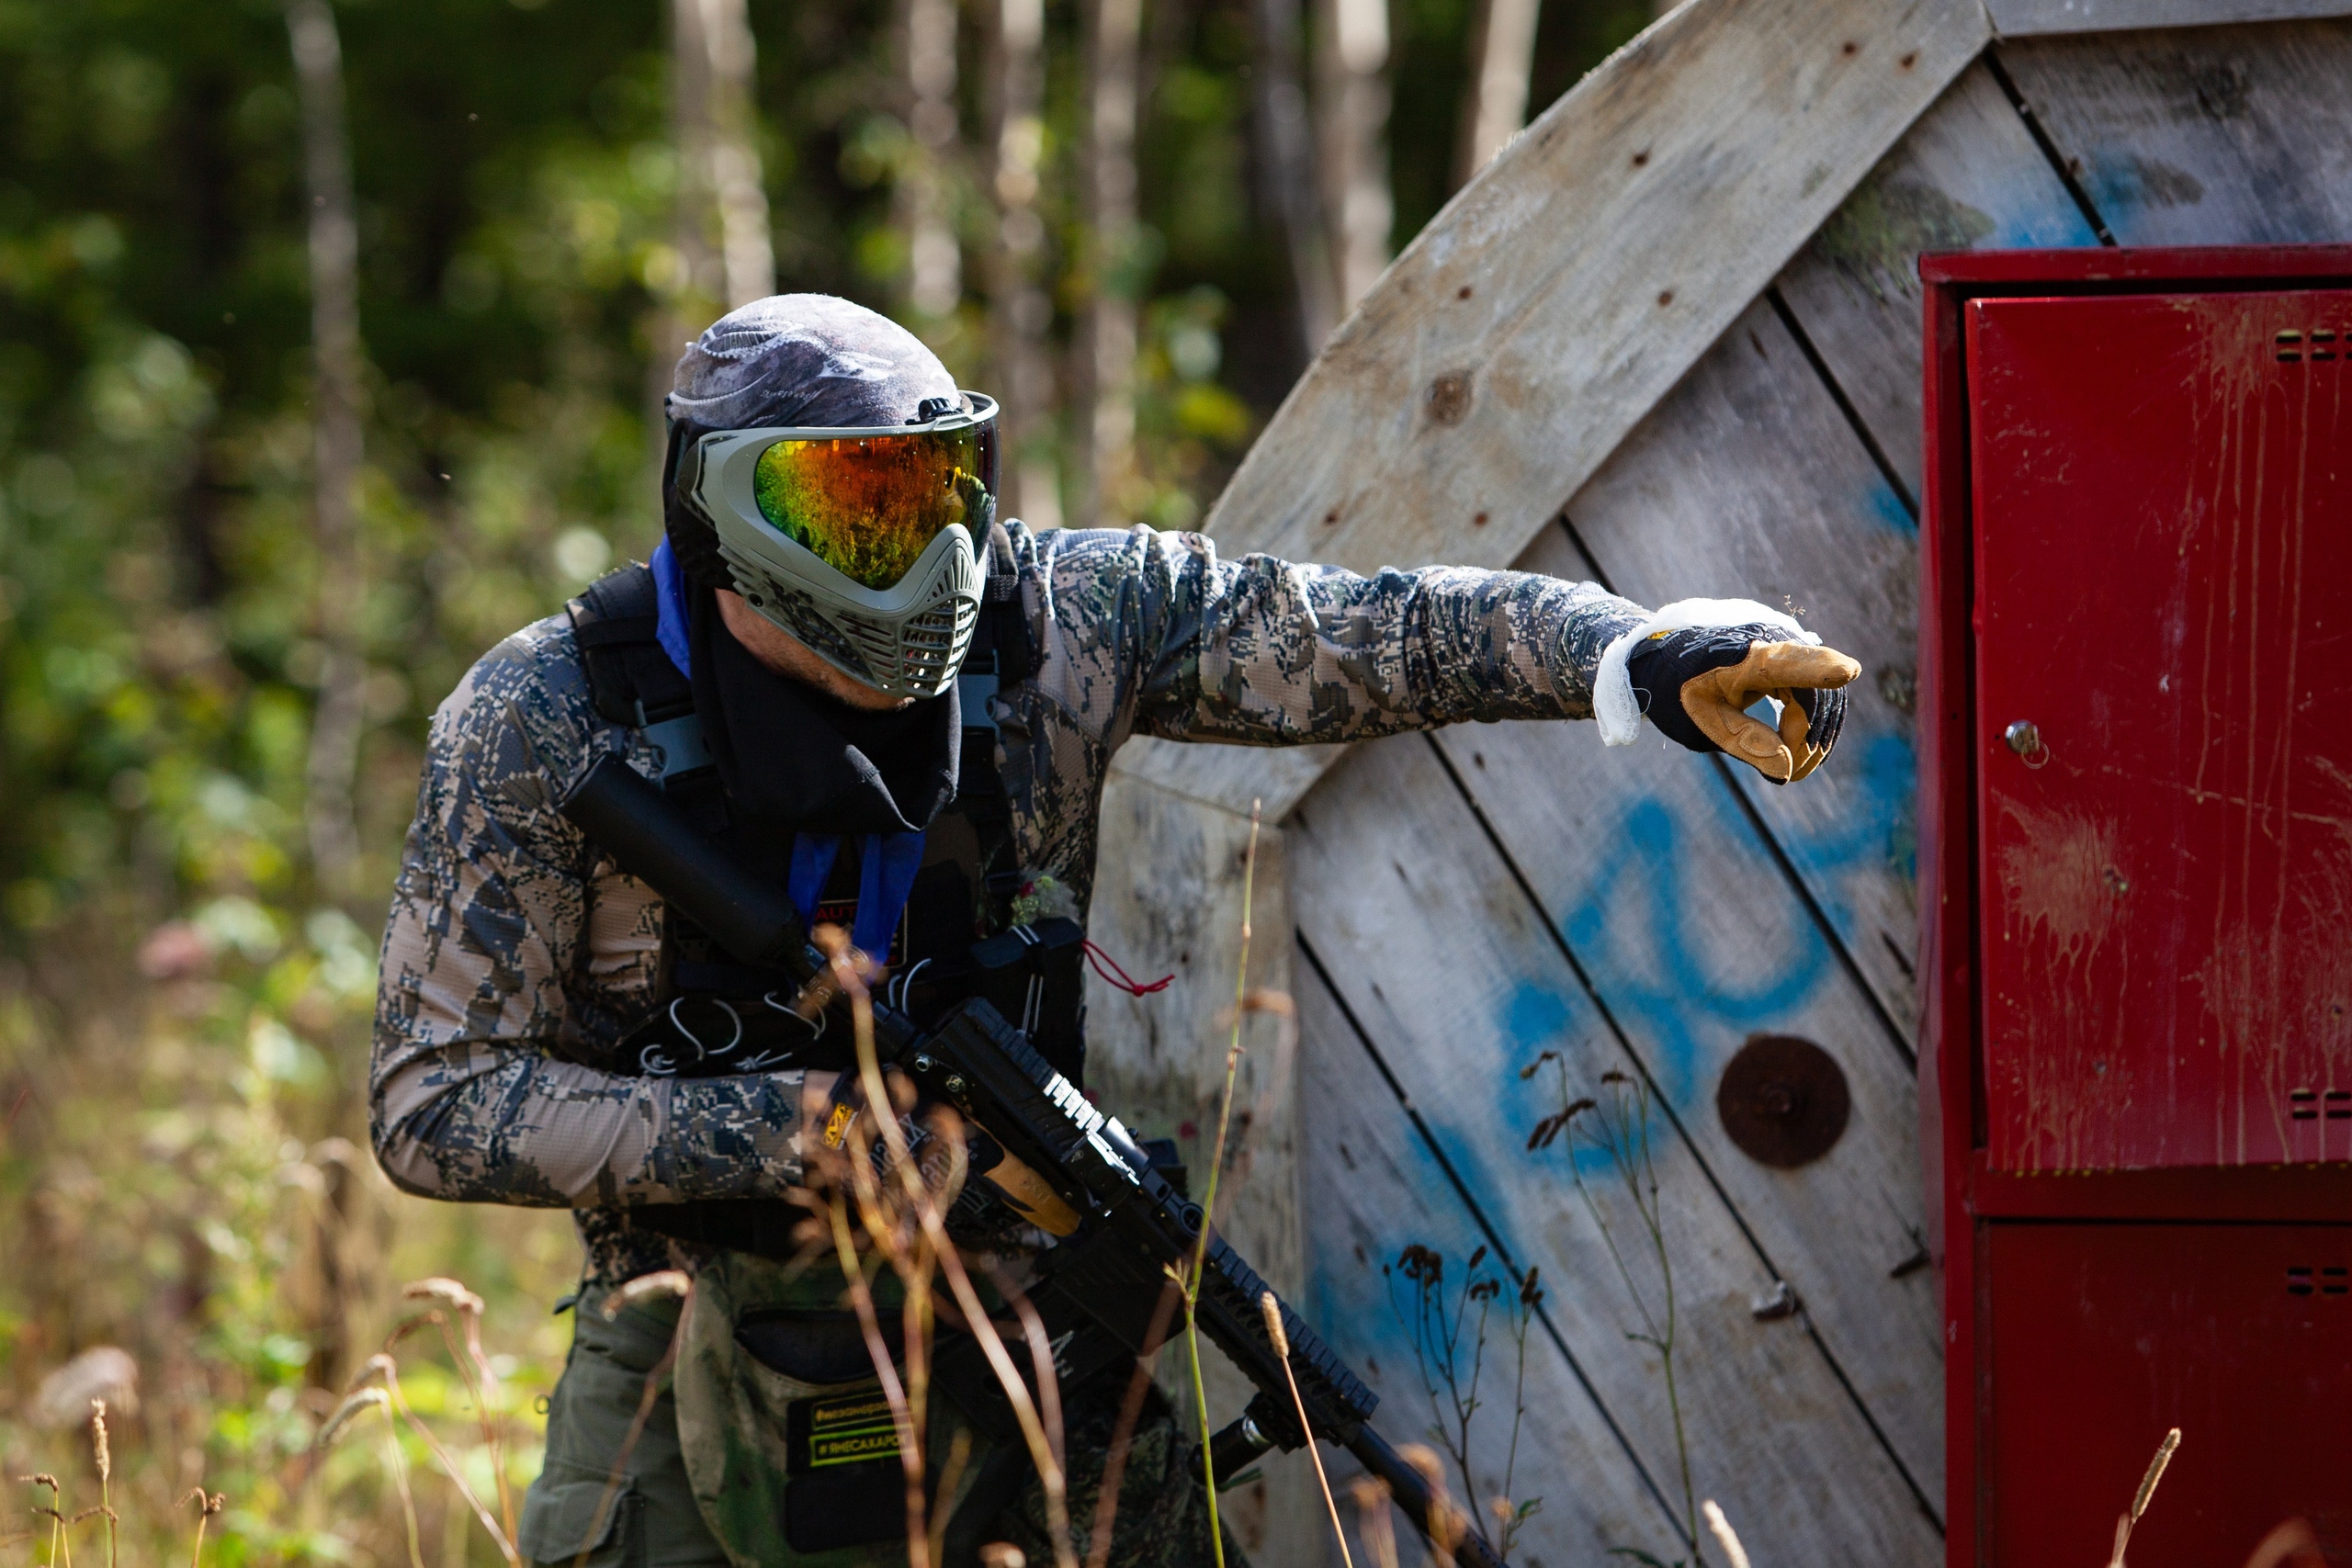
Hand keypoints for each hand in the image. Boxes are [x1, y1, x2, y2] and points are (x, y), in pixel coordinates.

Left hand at [1626, 624, 1859, 782]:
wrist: (1676, 652)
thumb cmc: (1684, 684)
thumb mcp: (1704, 717)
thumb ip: (1745, 741)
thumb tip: (1787, 772)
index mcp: (1746, 657)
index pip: (1789, 662)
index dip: (1819, 668)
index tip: (1847, 671)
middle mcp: (1777, 643)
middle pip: (1817, 695)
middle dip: (1811, 740)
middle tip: (1794, 773)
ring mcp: (1792, 648)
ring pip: (1826, 696)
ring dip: (1817, 735)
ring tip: (1796, 767)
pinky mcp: (1799, 657)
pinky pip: (1820, 692)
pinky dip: (1814, 723)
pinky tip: (1801, 749)